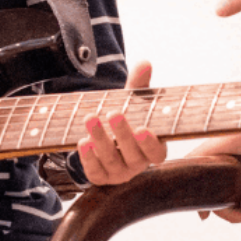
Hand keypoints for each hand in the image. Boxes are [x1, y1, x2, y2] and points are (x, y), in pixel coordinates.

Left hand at [77, 61, 167, 184]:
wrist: (106, 133)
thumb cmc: (129, 116)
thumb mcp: (134, 100)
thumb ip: (140, 84)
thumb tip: (144, 63)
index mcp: (153, 148)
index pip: (157, 153)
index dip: (151, 144)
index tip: (142, 129)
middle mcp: (138, 164)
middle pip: (133, 155)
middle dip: (122, 135)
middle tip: (113, 114)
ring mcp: (119, 173)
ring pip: (111, 161)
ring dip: (101, 140)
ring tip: (90, 118)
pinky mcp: (101, 177)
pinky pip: (95, 173)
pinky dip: (88, 158)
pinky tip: (83, 142)